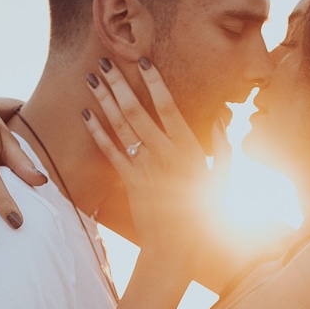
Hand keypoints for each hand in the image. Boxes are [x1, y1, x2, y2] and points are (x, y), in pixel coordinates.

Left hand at [80, 59, 220, 265]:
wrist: (178, 249)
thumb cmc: (205, 214)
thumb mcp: (224, 179)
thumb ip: (222, 147)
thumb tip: (219, 119)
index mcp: (188, 149)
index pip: (168, 106)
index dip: (154, 81)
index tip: (143, 60)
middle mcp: (163, 154)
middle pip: (136, 111)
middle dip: (119, 83)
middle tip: (106, 61)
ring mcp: (143, 167)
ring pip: (120, 126)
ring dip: (104, 100)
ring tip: (93, 77)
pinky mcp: (128, 181)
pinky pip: (109, 151)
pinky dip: (96, 131)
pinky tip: (85, 113)